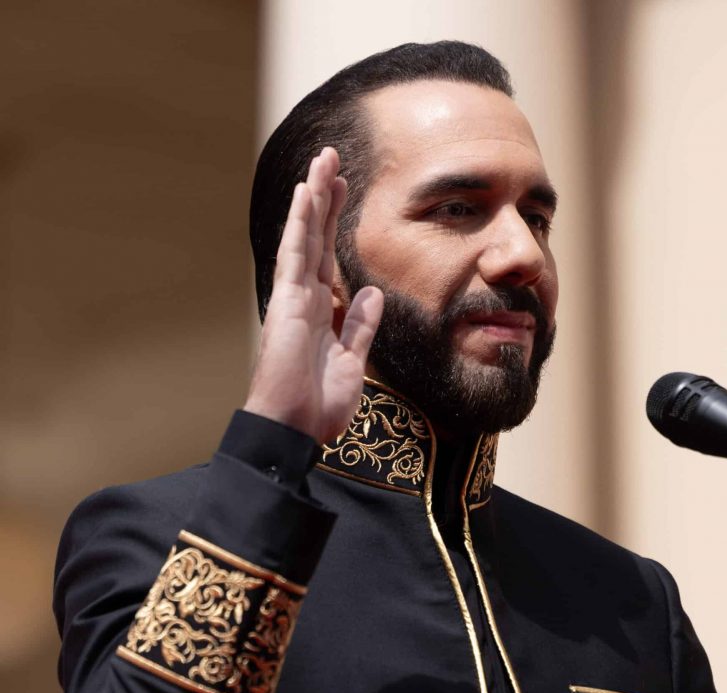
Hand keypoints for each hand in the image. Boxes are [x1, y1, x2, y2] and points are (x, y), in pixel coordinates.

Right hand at [243, 147, 382, 442]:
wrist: (294, 430)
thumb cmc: (317, 406)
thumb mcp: (352, 362)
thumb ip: (359, 326)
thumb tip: (371, 294)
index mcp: (320, 312)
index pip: (329, 256)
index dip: (336, 223)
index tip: (345, 190)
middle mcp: (304, 298)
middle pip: (316, 237)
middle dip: (325, 198)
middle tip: (333, 160)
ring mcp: (294, 298)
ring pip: (305, 236)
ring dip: (313, 198)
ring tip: (322, 161)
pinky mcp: (287, 302)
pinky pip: (295, 254)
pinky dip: (300, 222)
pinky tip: (305, 192)